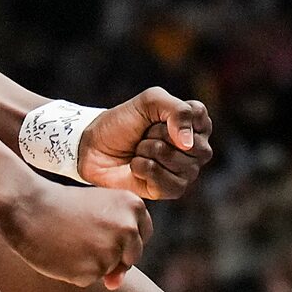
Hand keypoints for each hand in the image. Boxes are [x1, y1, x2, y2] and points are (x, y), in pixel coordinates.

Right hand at [0, 179, 151, 289]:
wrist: (26, 206)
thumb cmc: (60, 207)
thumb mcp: (98, 212)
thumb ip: (117, 244)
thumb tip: (115, 285)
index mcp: (135, 206)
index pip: (142, 236)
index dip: (119, 236)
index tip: (98, 226)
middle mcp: (129, 229)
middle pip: (130, 258)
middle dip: (108, 253)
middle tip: (80, 233)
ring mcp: (112, 251)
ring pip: (108, 270)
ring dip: (89, 262)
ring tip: (68, 239)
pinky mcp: (93, 271)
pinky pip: (88, 279)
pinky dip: (74, 271)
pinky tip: (60, 251)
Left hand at [77, 88, 212, 200]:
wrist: (94, 146)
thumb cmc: (122, 123)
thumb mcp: (149, 101)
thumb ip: (178, 111)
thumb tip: (188, 143)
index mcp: (196, 123)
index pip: (197, 114)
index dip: (170, 114)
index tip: (154, 116)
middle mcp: (197, 149)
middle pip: (189, 141)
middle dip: (157, 134)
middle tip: (144, 135)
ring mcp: (187, 171)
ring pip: (174, 159)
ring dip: (146, 151)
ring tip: (138, 150)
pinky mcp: (173, 190)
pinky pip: (163, 180)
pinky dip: (142, 168)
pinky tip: (136, 166)